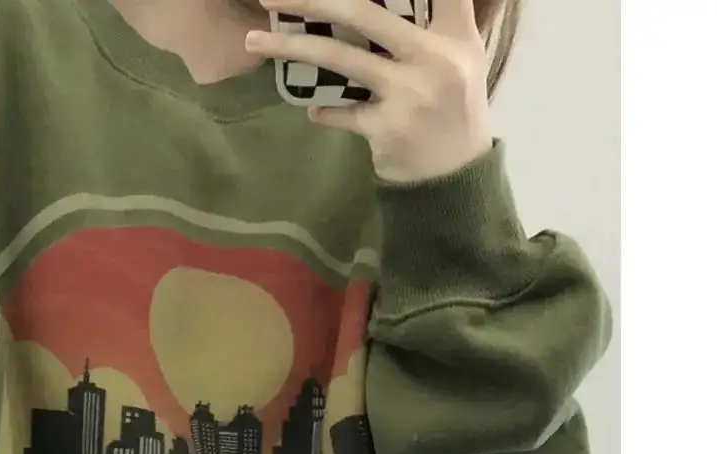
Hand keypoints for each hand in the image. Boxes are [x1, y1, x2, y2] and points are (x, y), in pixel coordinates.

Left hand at [247, 0, 492, 183]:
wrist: (456, 174)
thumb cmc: (454, 108)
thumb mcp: (462, 55)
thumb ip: (441, 17)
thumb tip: (397, 0)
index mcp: (453, 34)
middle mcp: (432, 58)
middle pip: (363, 12)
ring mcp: (407, 94)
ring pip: (340, 58)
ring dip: (290, 47)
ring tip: (254, 40)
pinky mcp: (387, 128)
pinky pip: (343, 112)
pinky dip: (325, 112)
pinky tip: (313, 111)